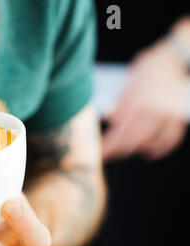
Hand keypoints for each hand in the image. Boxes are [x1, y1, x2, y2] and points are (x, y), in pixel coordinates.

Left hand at [102, 40, 188, 160]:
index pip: (119, 131)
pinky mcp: (179, 116)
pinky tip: (151, 152)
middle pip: (133, 140)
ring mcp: (167, 115)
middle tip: (109, 154)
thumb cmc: (150, 68)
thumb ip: (122, 103)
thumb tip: (112, 120)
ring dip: (137, 149)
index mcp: (137, 101)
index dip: (109, 146)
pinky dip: (161, 148)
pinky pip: (171, 138)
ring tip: (126, 151)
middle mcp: (152, 110)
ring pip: (150, 142)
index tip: (100, 154)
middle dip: (118, 150)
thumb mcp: (130, 82)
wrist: (177, 57)